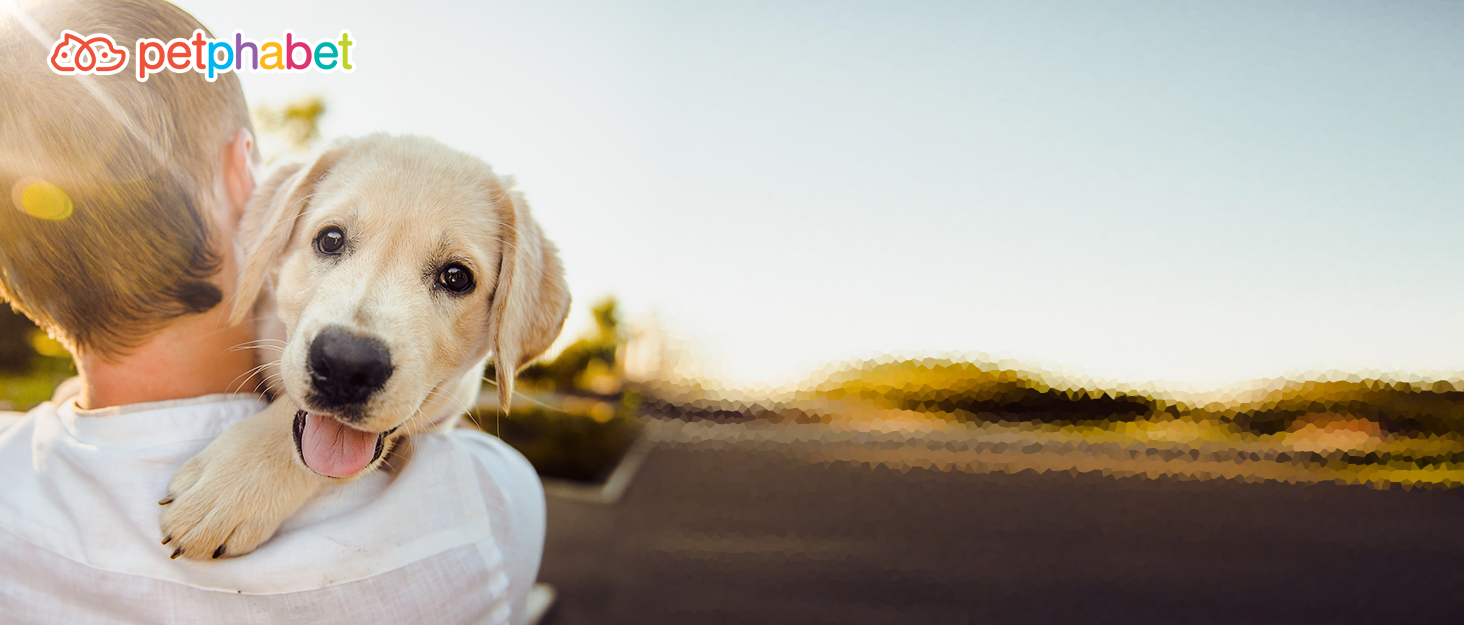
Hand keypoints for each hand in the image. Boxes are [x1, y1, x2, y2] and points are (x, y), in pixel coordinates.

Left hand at [159, 400, 324, 559]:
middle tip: (184, 539)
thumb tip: (169, 501)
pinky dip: (230, 548)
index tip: (175, 522)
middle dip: (182, 540)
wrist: (301, 438)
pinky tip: (228, 543)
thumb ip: (190, 475)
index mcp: (208, 478)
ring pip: (211, 546)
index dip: (170, 523)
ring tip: (204, 544)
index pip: (175, 515)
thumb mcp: (214, 450)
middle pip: (189, 534)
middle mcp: (224, 499)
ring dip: (202, 549)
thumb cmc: (256, 438)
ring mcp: (247, 512)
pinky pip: (242, 546)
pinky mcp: (269, 520)